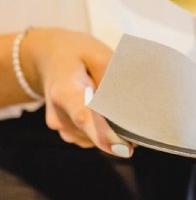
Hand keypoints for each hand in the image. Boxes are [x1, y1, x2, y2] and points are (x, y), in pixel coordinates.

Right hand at [20, 28, 132, 157]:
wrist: (49, 57)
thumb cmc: (77, 53)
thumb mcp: (97, 53)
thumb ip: (112, 76)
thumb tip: (129, 101)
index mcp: (64, 91)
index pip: (84, 116)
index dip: (104, 133)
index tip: (123, 146)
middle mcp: (59, 115)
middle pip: (93, 131)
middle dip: (119, 132)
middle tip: (141, 130)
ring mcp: (61, 127)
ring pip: (95, 136)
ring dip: (113, 129)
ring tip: (120, 106)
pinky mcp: (67, 132)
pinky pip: (92, 136)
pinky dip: (105, 129)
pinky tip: (111, 112)